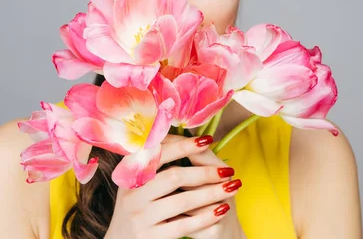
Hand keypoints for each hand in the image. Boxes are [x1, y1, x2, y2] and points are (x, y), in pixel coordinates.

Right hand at [104, 135, 241, 238]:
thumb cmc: (141, 204)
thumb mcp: (141, 182)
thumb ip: (157, 160)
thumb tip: (188, 135)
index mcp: (130, 174)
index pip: (159, 153)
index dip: (184, 145)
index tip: (208, 140)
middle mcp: (131, 195)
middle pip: (174, 176)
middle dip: (205, 172)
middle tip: (228, 170)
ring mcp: (140, 217)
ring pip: (182, 201)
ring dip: (211, 193)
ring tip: (232, 188)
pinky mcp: (150, 237)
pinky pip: (184, 225)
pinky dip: (206, 216)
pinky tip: (222, 210)